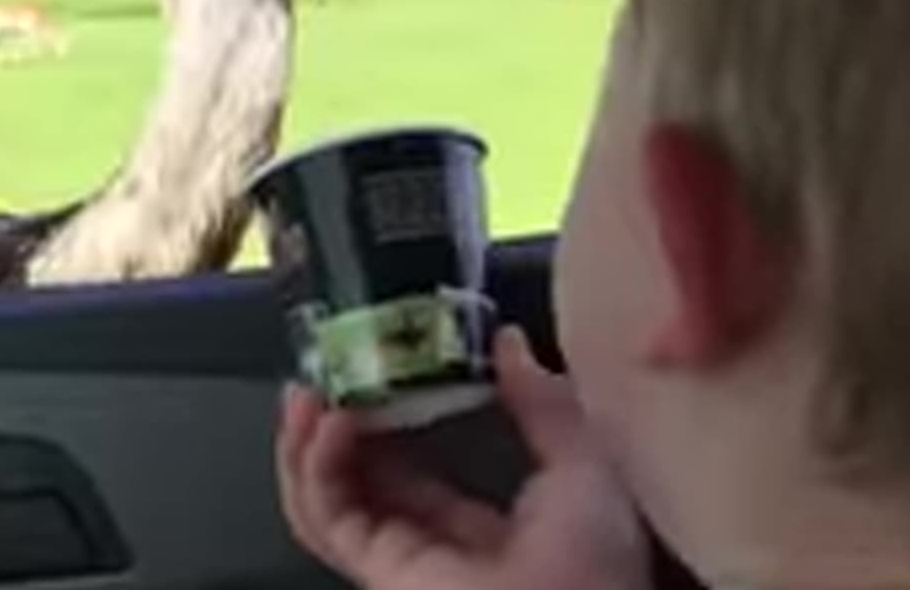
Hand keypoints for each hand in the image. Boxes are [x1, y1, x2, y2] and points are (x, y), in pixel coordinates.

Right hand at [278, 326, 651, 589]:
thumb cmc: (599, 564)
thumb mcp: (586, 463)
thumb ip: (544, 405)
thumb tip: (510, 343)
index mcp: (490, 527)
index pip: (421, 468)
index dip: (392, 420)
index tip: (383, 369)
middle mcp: (438, 546)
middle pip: (364, 480)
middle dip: (338, 424)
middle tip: (329, 370)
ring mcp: (403, 560)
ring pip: (330, 499)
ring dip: (310, 442)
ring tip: (310, 391)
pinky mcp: (379, 572)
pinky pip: (329, 518)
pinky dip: (316, 469)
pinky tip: (331, 422)